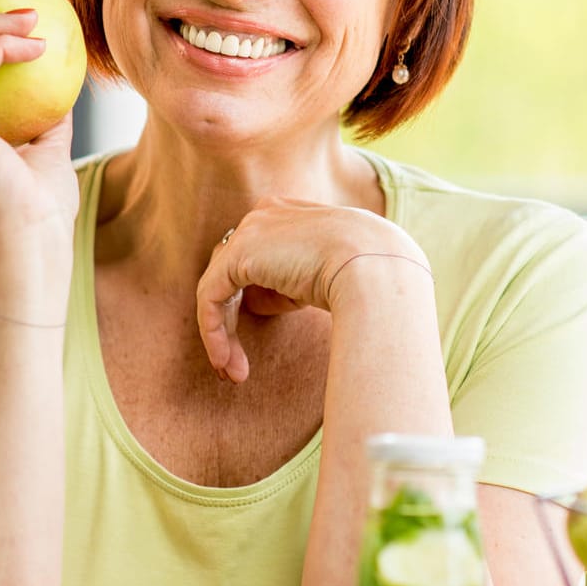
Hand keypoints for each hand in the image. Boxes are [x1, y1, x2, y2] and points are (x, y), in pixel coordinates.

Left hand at [194, 198, 431, 382]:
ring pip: (218, 287)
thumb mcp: (322, 275)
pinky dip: (214, 331)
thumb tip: (256, 302)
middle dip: (230, 320)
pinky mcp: (237, 254)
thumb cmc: (364, 275)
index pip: (254, 256)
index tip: (256, 336)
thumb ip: (287, 282)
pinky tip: (226, 360)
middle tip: (235, 363)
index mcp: (286, 212)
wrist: (375, 267)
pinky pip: (211, 296)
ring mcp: (249, 230)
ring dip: (222, 334)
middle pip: (230, 271)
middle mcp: (264, 214)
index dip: (251, 298)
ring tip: (234, 373)